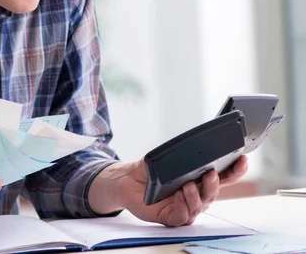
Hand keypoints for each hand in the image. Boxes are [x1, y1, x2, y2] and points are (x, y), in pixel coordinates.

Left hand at [89, 155, 247, 226]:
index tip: (241, 159)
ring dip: (196, 196)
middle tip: (210, 174)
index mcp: (199, 179)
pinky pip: (183, 216)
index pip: (222, 176)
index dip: (235, 169)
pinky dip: (183, 206)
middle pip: (213, 192)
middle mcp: (196, 194)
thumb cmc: (148, 170)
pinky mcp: (172, 217)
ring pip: (199, 205)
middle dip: (214, 184)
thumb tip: (191, 152)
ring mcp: (185, 206)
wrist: (127, 181)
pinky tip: (179, 197)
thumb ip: (179, 157)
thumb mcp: (164, 159)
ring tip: (188, 185)